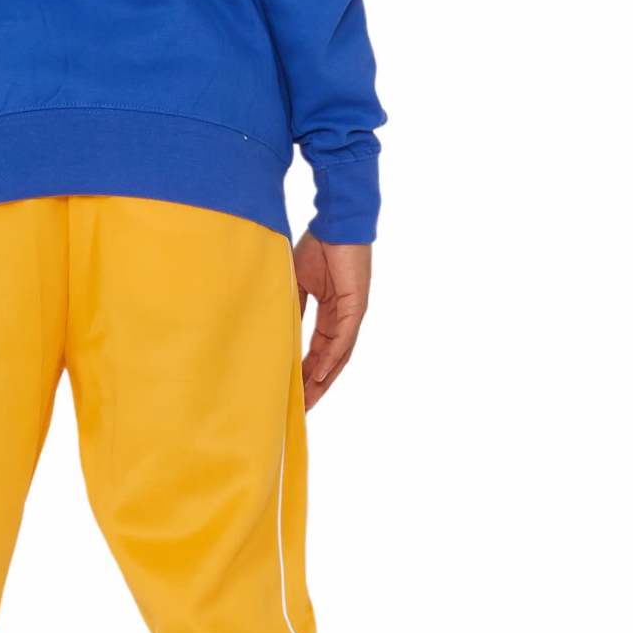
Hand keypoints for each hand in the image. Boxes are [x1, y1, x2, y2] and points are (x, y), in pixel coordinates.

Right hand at [293, 233, 371, 409]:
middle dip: (315, 385)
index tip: (292, 391)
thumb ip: (292, 307)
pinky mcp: (355, 307)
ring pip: (338, 356)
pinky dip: (330, 360)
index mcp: (331, 312)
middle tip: (300, 409)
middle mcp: (344, 318)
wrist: (336, 223)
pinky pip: (342, 340)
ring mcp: (351, 314)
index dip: (306, 371)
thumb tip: (277, 330)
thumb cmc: (318, 246)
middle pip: (331, 360)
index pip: (318, 349)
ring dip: (323, 380)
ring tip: (308, 402)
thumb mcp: (297, 283)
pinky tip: (318, 377)